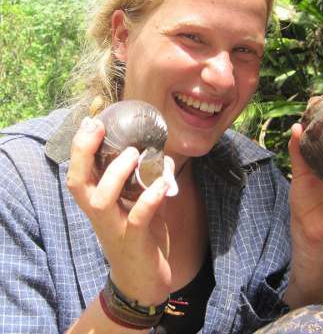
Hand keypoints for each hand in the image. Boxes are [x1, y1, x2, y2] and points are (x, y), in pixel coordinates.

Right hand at [66, 117, 171, 305]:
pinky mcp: (134, 242)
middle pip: (78, 183)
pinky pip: (138, 218)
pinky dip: (149, 199)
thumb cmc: (137, 238)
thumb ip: (142, 184)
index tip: (90, 122)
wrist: (141, 283)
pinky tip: (163, 184)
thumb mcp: (135, 207)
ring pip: (102, 200)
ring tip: (134, 153)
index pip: (78, 173)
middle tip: (99, 129)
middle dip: (84, 154)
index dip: (79, 148)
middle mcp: (99, 216)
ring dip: (116, 174)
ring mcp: (114, 229)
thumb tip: (163, 157)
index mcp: (97, 204)